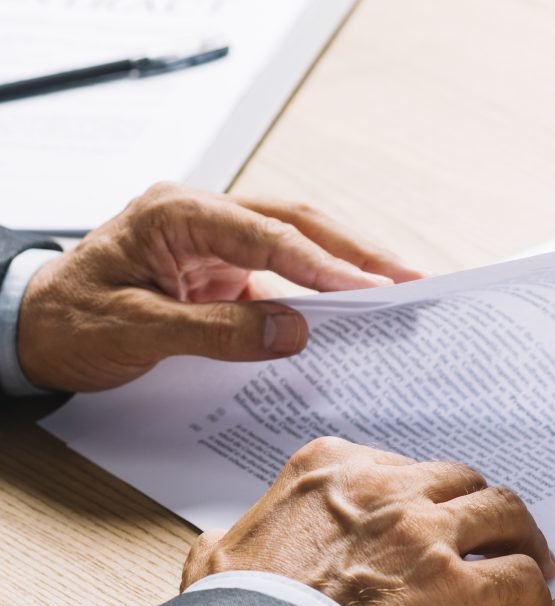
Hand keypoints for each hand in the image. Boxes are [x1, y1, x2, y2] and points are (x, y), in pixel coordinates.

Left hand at [17, 182, 422, 391]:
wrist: (35, 329)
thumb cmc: (72, 321)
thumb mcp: (136, 329)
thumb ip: (215, 331)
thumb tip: (293, 333)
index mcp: (176, 214)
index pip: (265, 234)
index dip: (321, 263)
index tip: (368, 289)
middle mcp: (203, 218)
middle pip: (295, 223)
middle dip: (355, 252)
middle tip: (409, 279)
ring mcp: (217, 244)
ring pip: (297, 243)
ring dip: (347, 266)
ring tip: (398, 288)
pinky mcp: (225, 273)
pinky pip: (283, 277)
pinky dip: (321, 293)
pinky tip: (353, 310)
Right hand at [180, 438, 554, 605]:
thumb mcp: (220, 553)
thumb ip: (240, 535)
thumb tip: (229, 545)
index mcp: (331, 468)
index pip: (400, 465)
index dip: (425, 493)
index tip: (435, 513)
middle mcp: (385, 488)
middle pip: (460, 480)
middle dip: (480, 506)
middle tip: (494, 531)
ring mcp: (424, 532)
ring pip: (504, 511)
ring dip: (525, 535)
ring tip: (534, 558)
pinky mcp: (454, 583)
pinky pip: (517, 577)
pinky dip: (535, 592)